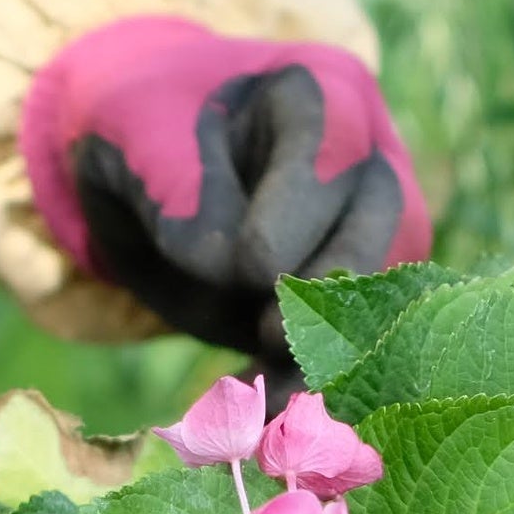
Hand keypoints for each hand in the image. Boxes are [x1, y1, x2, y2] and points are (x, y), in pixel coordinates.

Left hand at [20, 16, 431, 381]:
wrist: (135, 167)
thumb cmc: (137, 122)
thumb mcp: (132, 123)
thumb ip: (174, 178)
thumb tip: (222, 263)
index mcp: (320, 94)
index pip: (332, 153)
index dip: (294, 216)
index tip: (248, 268)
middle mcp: (364, 162)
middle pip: (381, 231)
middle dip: (326, 292)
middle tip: (267, 332)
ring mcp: (366, 236)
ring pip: (379, 300)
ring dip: (319, 355)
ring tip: (262, 399)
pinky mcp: (346, 304)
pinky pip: (341, 354)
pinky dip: (296, 390)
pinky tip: (255, 418)